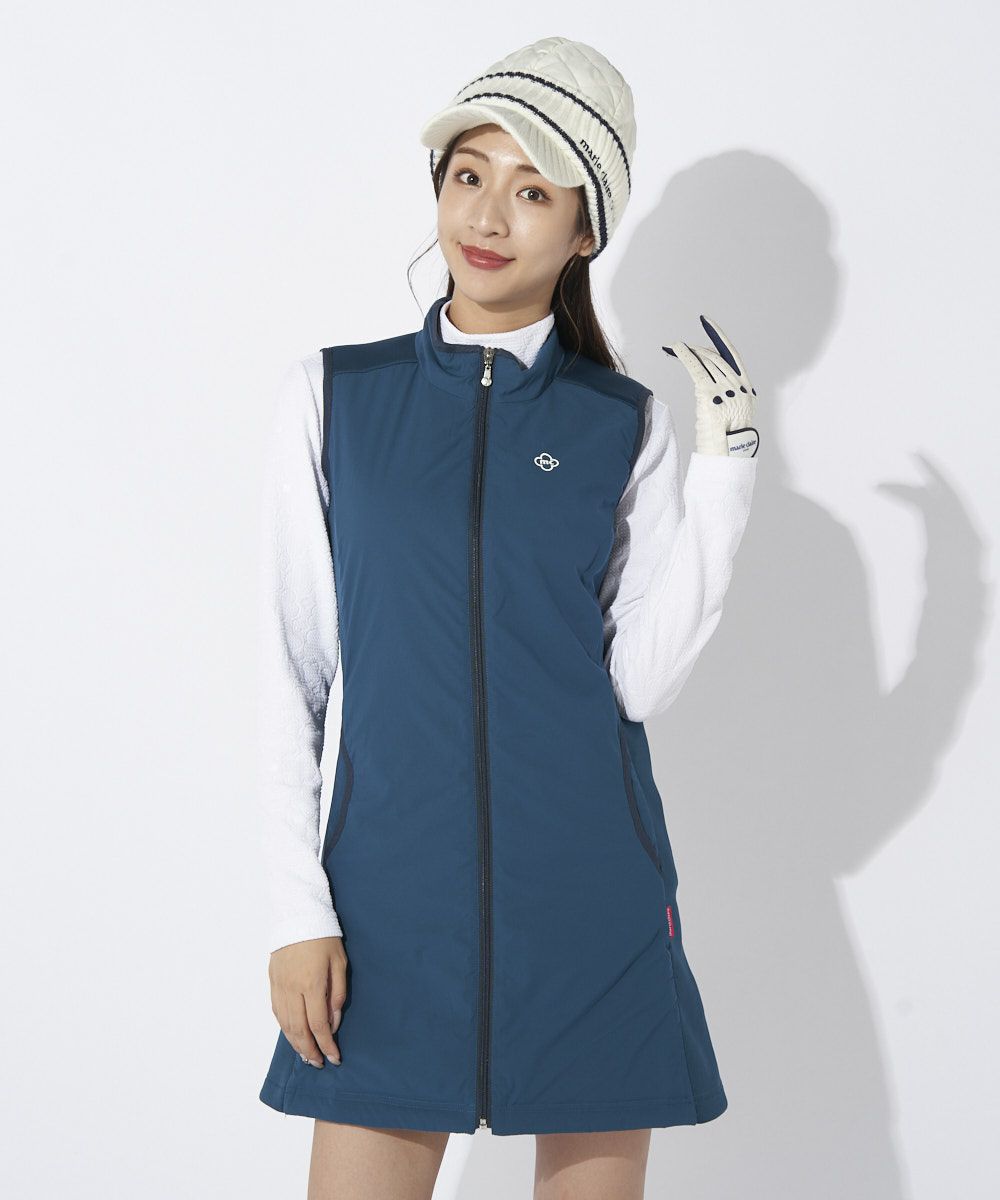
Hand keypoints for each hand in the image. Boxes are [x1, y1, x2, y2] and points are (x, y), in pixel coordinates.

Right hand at [268, 935, 347, 1067]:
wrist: (298, 914)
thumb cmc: (324, 937)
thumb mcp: (339, 963)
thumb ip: (337, 994)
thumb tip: (333, 1022)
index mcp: (311, 984)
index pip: (318, 1025)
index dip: (326, 1045)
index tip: (334, 1058)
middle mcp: (292, 989)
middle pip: (298, 1030)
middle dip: (309, 1051)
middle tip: (318, 1063)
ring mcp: (279, 986)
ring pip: (285, 1024)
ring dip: (295, 1043)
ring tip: (306, 1055)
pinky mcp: (272, 981)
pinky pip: (277, 1011)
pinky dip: (284, 1028)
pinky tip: (292, 1034)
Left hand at [663, 316, 758, 456]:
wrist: (728, 459)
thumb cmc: (727, 446)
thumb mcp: (732, 420)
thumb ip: (726, 402)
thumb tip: (711, 395)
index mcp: (747, 391)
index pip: (732, 357)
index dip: (720, 339)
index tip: (709, 325)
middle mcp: (738, 387)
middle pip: (715, 358)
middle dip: (697, 349)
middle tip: (682, 346)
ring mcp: (726, 390)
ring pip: (705, 361)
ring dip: (689, 352)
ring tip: (675, 348)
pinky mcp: (710, 395)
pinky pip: (695, 369)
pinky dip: (684, 355)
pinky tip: (675, 348)